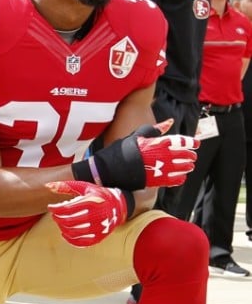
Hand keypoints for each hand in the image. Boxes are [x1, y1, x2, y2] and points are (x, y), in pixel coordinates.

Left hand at [46, 180, 127, 247]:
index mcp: (92, 202)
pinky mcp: (100, 237)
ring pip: (73, 233)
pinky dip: (70, 240)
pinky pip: (82, 242)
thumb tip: (48, 186)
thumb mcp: (84, 187)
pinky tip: (65, 234)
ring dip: (62, 228)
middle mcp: (97, 215)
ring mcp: (99, 228)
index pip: (67, 208)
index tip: (51, 207)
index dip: (55, 209)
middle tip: (55, 215)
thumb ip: (66, 186)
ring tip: (60, 223)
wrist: (118, 206)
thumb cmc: (97, 195)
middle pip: (69, 222)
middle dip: (58, 219)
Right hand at [72, 120, 197, 189]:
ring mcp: (156, 169)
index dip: (189, 142)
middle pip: (181, 155)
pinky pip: (171, 180)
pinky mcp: (152, 181)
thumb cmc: (120, 151)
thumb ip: (154, 130)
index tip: (196, 143)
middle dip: (189, 156)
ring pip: (178, 168)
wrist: (107, 169)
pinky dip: (178, 179)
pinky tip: (181, 177)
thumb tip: (169, 122)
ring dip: (186, 167)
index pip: (178, 142)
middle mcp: (158, 156)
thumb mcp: (136, 136)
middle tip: (192, 156)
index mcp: (155, 144)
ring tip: (189, 167)